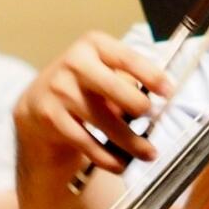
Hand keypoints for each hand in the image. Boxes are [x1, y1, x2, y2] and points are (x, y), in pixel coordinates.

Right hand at [14, 33, 172, 175]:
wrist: (38, 102)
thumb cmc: (85, 85)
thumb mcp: (104, 69)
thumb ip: (128, 79)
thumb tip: (159, 99)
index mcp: (94, 45)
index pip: (126, 58)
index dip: (151, 75)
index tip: (169, 92)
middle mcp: (74, 63)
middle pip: (112, 86)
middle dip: (137, 104)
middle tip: (154, 117)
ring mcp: (59, 90)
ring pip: (102, 120)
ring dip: (129, 141)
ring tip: (148, 153)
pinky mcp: (51, 117)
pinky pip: (86, 141)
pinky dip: (106, 157)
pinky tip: (121, 164)